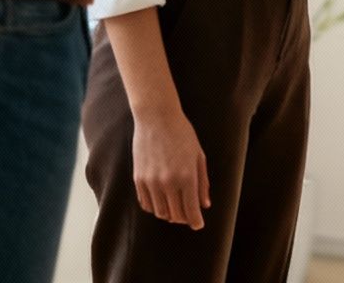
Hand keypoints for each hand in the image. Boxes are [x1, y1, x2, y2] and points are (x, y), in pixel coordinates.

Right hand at [131, 104, 210, 228]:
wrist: (156, 118)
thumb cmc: (182, 134)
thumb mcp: (199, 156)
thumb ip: (202, 182)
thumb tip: (205, 204)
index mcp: (187, 176)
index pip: (191, 210)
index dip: (196, 221)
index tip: (198, 225)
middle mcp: (168, 182)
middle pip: (175, 215)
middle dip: (183, 218)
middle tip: (188, 215)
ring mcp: (151, 182)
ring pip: (160, 212)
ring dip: (169, 214)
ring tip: (175, 207)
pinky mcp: (138, 179)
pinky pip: (146, 203)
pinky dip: (154, 207)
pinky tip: (161, 201)